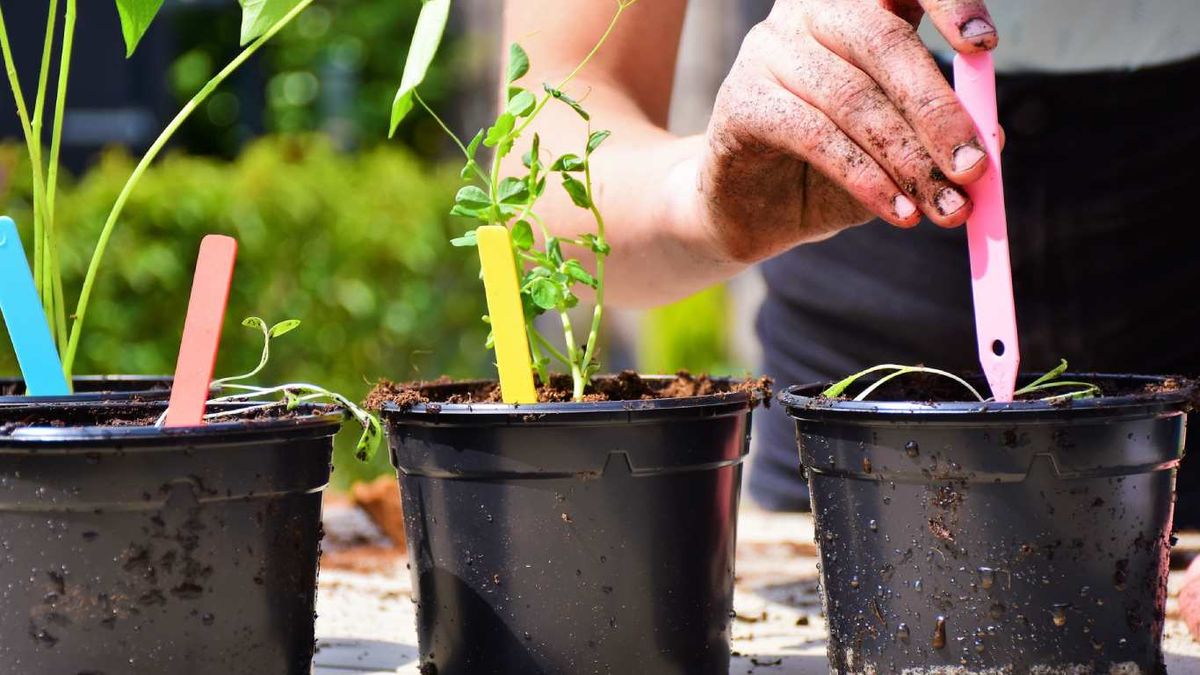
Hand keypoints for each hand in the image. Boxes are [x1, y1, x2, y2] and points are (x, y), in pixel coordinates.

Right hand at [696, 0, 996, 262]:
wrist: (755, 213)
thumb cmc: (832, 170)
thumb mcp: (898, 151)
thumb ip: (939, 138)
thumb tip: (992, 136)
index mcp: (856, 6)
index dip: (948, 3)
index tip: (984, 47)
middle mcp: (808, 13)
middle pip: (882, 41)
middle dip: (937, 111)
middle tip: (974, 168)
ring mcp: (768, 51)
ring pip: (852, 97)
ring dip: (907, 159)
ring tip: (945, 208)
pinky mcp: (742, 100)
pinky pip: (813, 134)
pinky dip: (864, 177)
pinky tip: (897, 212)